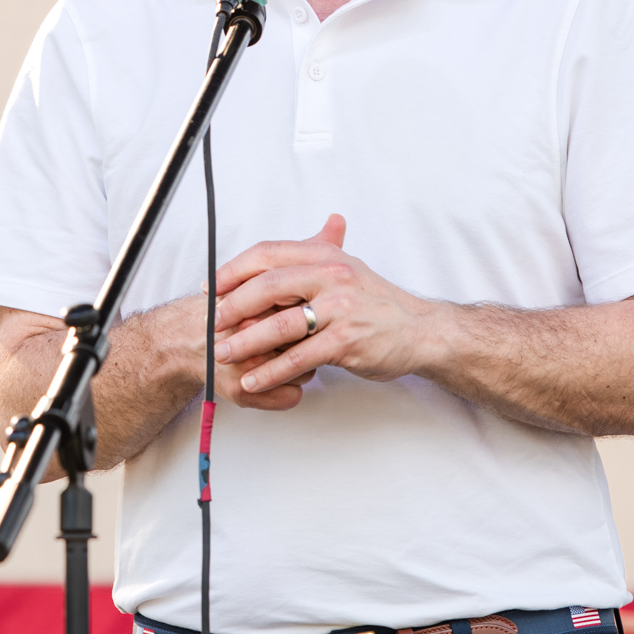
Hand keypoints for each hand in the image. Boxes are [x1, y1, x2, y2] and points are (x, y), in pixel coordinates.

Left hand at [212, 214, 444, 394]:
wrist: (421, 331)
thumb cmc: (376, 303)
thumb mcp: (344, 268)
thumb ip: (306, 260)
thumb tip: (261, 261)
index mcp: (324, 254)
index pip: (268, 254)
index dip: (234, 270)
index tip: (212, 287)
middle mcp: (331, 275)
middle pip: (267, 286)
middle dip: (233, 306)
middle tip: (211, 322)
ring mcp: (339, 309)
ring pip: (279, 326)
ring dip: (246, 343)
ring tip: (223, 354)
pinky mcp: (345, 342)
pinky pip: (298, 359)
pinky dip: (271, 371)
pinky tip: (254, 380)